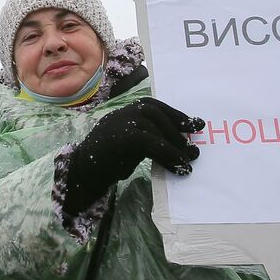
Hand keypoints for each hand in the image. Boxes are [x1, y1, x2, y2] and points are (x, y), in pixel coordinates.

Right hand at [61, 98, 203, 214]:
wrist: (83, 171)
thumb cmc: (107, 161)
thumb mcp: (131, 146)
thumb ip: (150, 139)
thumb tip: (181, 146)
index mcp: (126, 112)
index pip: (155, 107)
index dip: (177, 116)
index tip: (195, 125)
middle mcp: (124, 112)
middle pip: (157, 113)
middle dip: (179, 128)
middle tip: (194, 147)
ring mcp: (122, 121)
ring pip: (156, 128)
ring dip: (176, 145)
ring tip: (188, 159)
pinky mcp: (124, 136)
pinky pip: (153, 143)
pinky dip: (169, 154)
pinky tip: (180, 165)